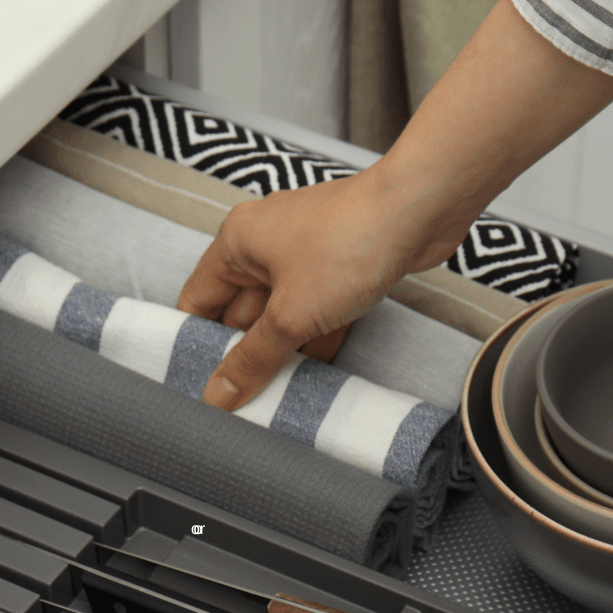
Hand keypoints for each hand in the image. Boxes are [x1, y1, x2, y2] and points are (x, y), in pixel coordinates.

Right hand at [178, 172, 430, 408]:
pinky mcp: (339, 266)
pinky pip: (315, 311)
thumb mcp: (290, 315)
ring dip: (281, 352)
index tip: (198, 384)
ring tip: (275, 400)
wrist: (419, 211)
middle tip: (239, 402)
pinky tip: (315, 378)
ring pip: (281, 314)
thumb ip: (253, 359)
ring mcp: (305, 254)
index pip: (198, 300)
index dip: (194, 342)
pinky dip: (314, 340)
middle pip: (240, 312)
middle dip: (242, 355)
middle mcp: (265, 244)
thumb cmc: (347, 244)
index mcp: (237, 243)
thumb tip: (219, 394)